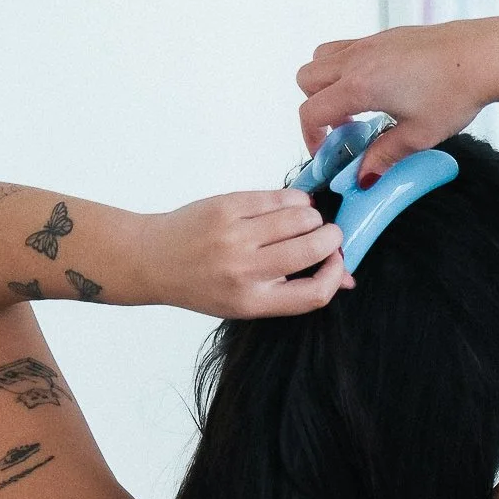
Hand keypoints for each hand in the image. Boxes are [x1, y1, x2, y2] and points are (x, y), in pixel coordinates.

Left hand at [140, 189, 349, 317]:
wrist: (153, 260)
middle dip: (331, 237)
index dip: (336, 274)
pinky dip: (294, 199)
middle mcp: (245, 270)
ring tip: (305, 219)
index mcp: (253, 301)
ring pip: (301, 216)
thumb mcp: (248, 300)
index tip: (338, 262)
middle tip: (328, 234)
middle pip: (313, 248)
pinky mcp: (228, 206)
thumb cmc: (203, 284)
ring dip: (313, 216)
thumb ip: (294, 289)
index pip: (314, 293)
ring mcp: (235, 236)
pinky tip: (291, 205)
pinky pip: (279, 197)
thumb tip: (345, 278)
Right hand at [296, 18, 498, 181]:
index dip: (312, 138)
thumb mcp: (418, 136)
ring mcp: (371, 43)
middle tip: (343, 131)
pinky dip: (348, 70)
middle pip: (307, 79)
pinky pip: (348, 48)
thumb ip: (384, 156)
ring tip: (358, 108)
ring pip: (322, 57)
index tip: (329, 154)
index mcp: (360, 86)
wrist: (487, 55)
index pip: (311, 112)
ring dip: (328, 84)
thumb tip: (364, 177)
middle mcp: (358, 59)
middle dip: (316, 108)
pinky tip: (380, 91)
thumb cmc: (457, 91)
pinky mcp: (387, 36)